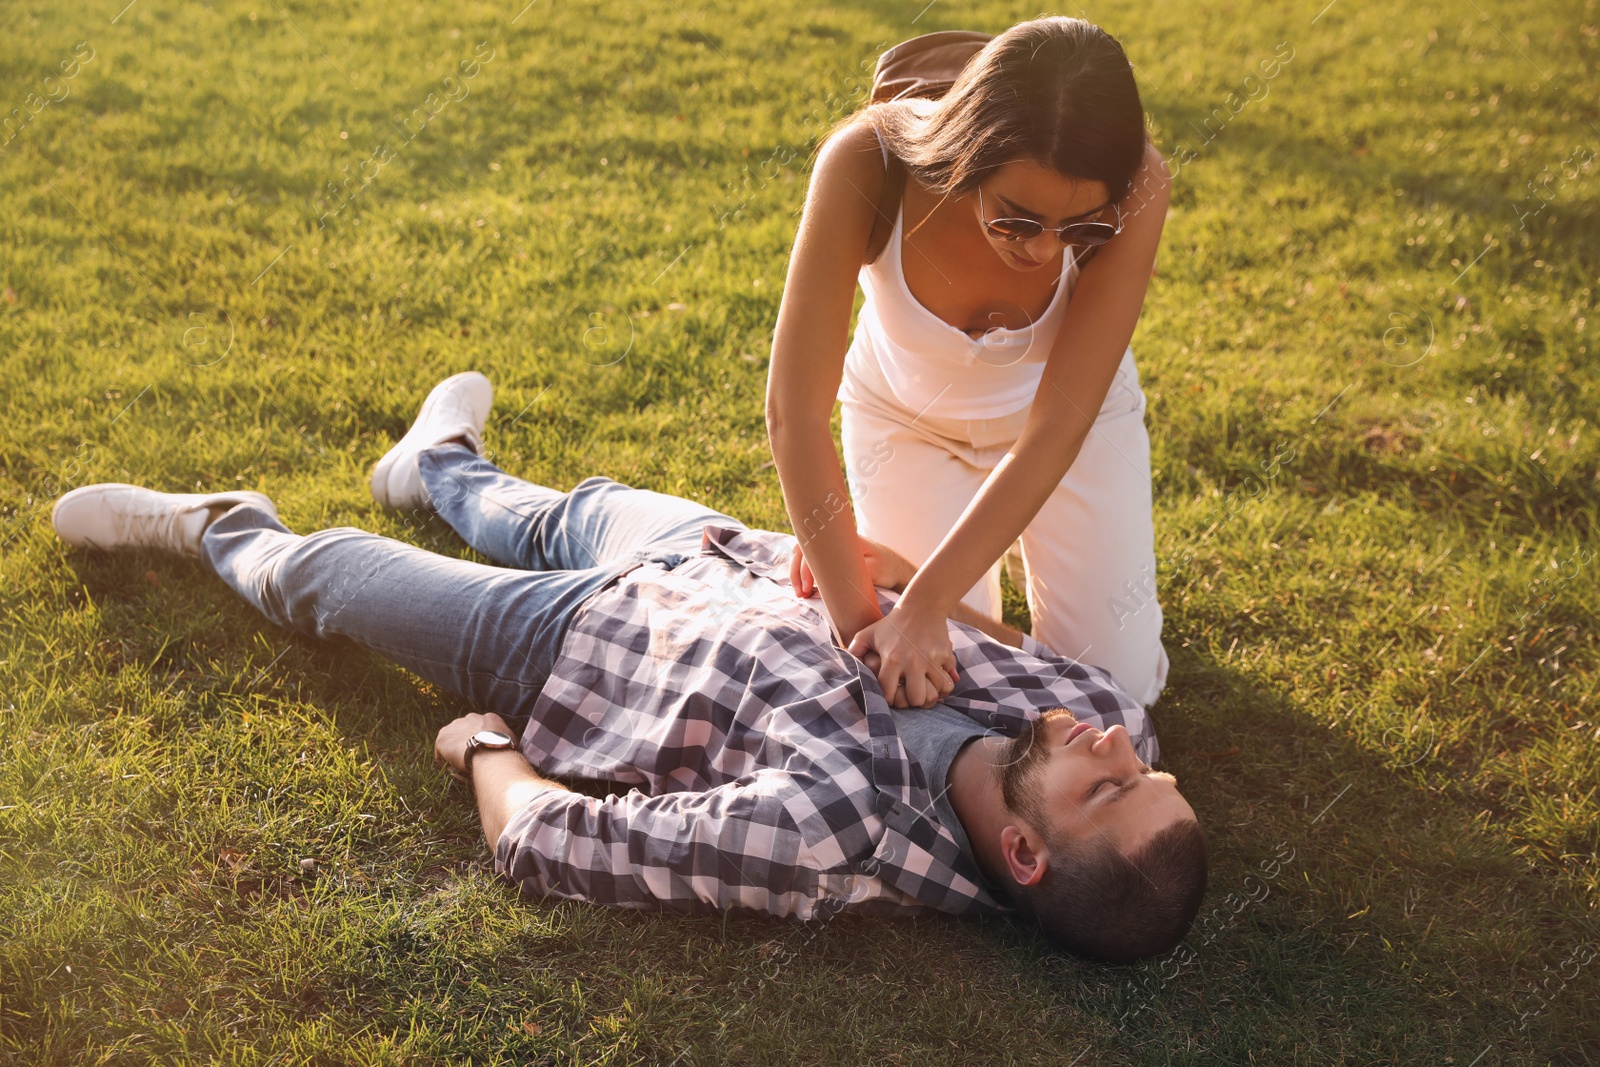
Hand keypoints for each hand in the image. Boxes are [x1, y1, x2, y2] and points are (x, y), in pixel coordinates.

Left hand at [435, 711, 514, 779]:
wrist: (490, 754)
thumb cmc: (505, 753)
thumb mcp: (511, 742)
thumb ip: (506, 741)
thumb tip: (508, 749)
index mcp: (488, 718)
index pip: (482, 729)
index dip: (482, 743)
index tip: (483, 755)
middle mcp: (470, 718)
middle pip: (465, 733)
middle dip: (467, 745)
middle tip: (472, 761)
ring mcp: (454, 727)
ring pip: (453, 743)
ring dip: (456, 755)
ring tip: (463, 769)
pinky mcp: (442, 738)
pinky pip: (441, 755)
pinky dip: (447, 765)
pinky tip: (455, 771)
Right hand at [790, 534, 916, 597]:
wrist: (896, 568)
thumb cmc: (887, 568)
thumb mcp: (873, 570)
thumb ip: (853, 571)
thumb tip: (829, 578)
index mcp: (843, 539)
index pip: (814, 546)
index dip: (806, 567)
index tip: (808, 587)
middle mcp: (834, 540)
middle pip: (804, 549)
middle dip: (797, 572)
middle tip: (801, 594)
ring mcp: (831, 547)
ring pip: (805, 555)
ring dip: (798, 573)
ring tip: (801, 594)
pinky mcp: (831, 557)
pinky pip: (812, 561)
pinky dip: (803, 573)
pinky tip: (804, 588)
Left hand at [848, 602, 958, 708]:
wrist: (921, 606)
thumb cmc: (892, 623)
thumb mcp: (868, 634)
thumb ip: (855, 651)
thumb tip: (847, 668)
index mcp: (892, 659)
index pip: (889, 694)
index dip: (889, 699)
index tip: (891, 694)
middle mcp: (912, 662)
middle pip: (916, 699)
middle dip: (912, 701)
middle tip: (910, 694)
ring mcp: (930, 660)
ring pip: (935, 694)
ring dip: (930, 695)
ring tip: (924, 690)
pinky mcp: (945, 656)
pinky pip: (948, 682)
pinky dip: (943, 686)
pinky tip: (936, 682)